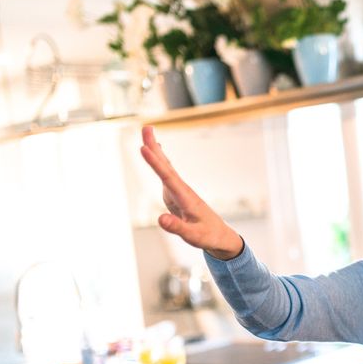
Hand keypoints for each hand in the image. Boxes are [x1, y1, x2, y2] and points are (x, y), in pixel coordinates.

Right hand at [140, 125, 243, 259]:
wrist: (219, 235)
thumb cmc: (207, 236)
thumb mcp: (193, 236)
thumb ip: (177, 227)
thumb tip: (160, 219)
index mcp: (186, 198)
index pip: (168, 178)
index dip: (155, 163)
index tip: (143, 148)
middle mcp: (182, 190)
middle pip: (167, 166)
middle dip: (155, 148)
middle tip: (146, 127)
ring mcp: (179, 191)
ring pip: (166, 167)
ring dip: (156, 150)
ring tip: (147, 132)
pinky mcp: (176, 194)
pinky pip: (165, 173)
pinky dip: (159, 161)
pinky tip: (157, 151)